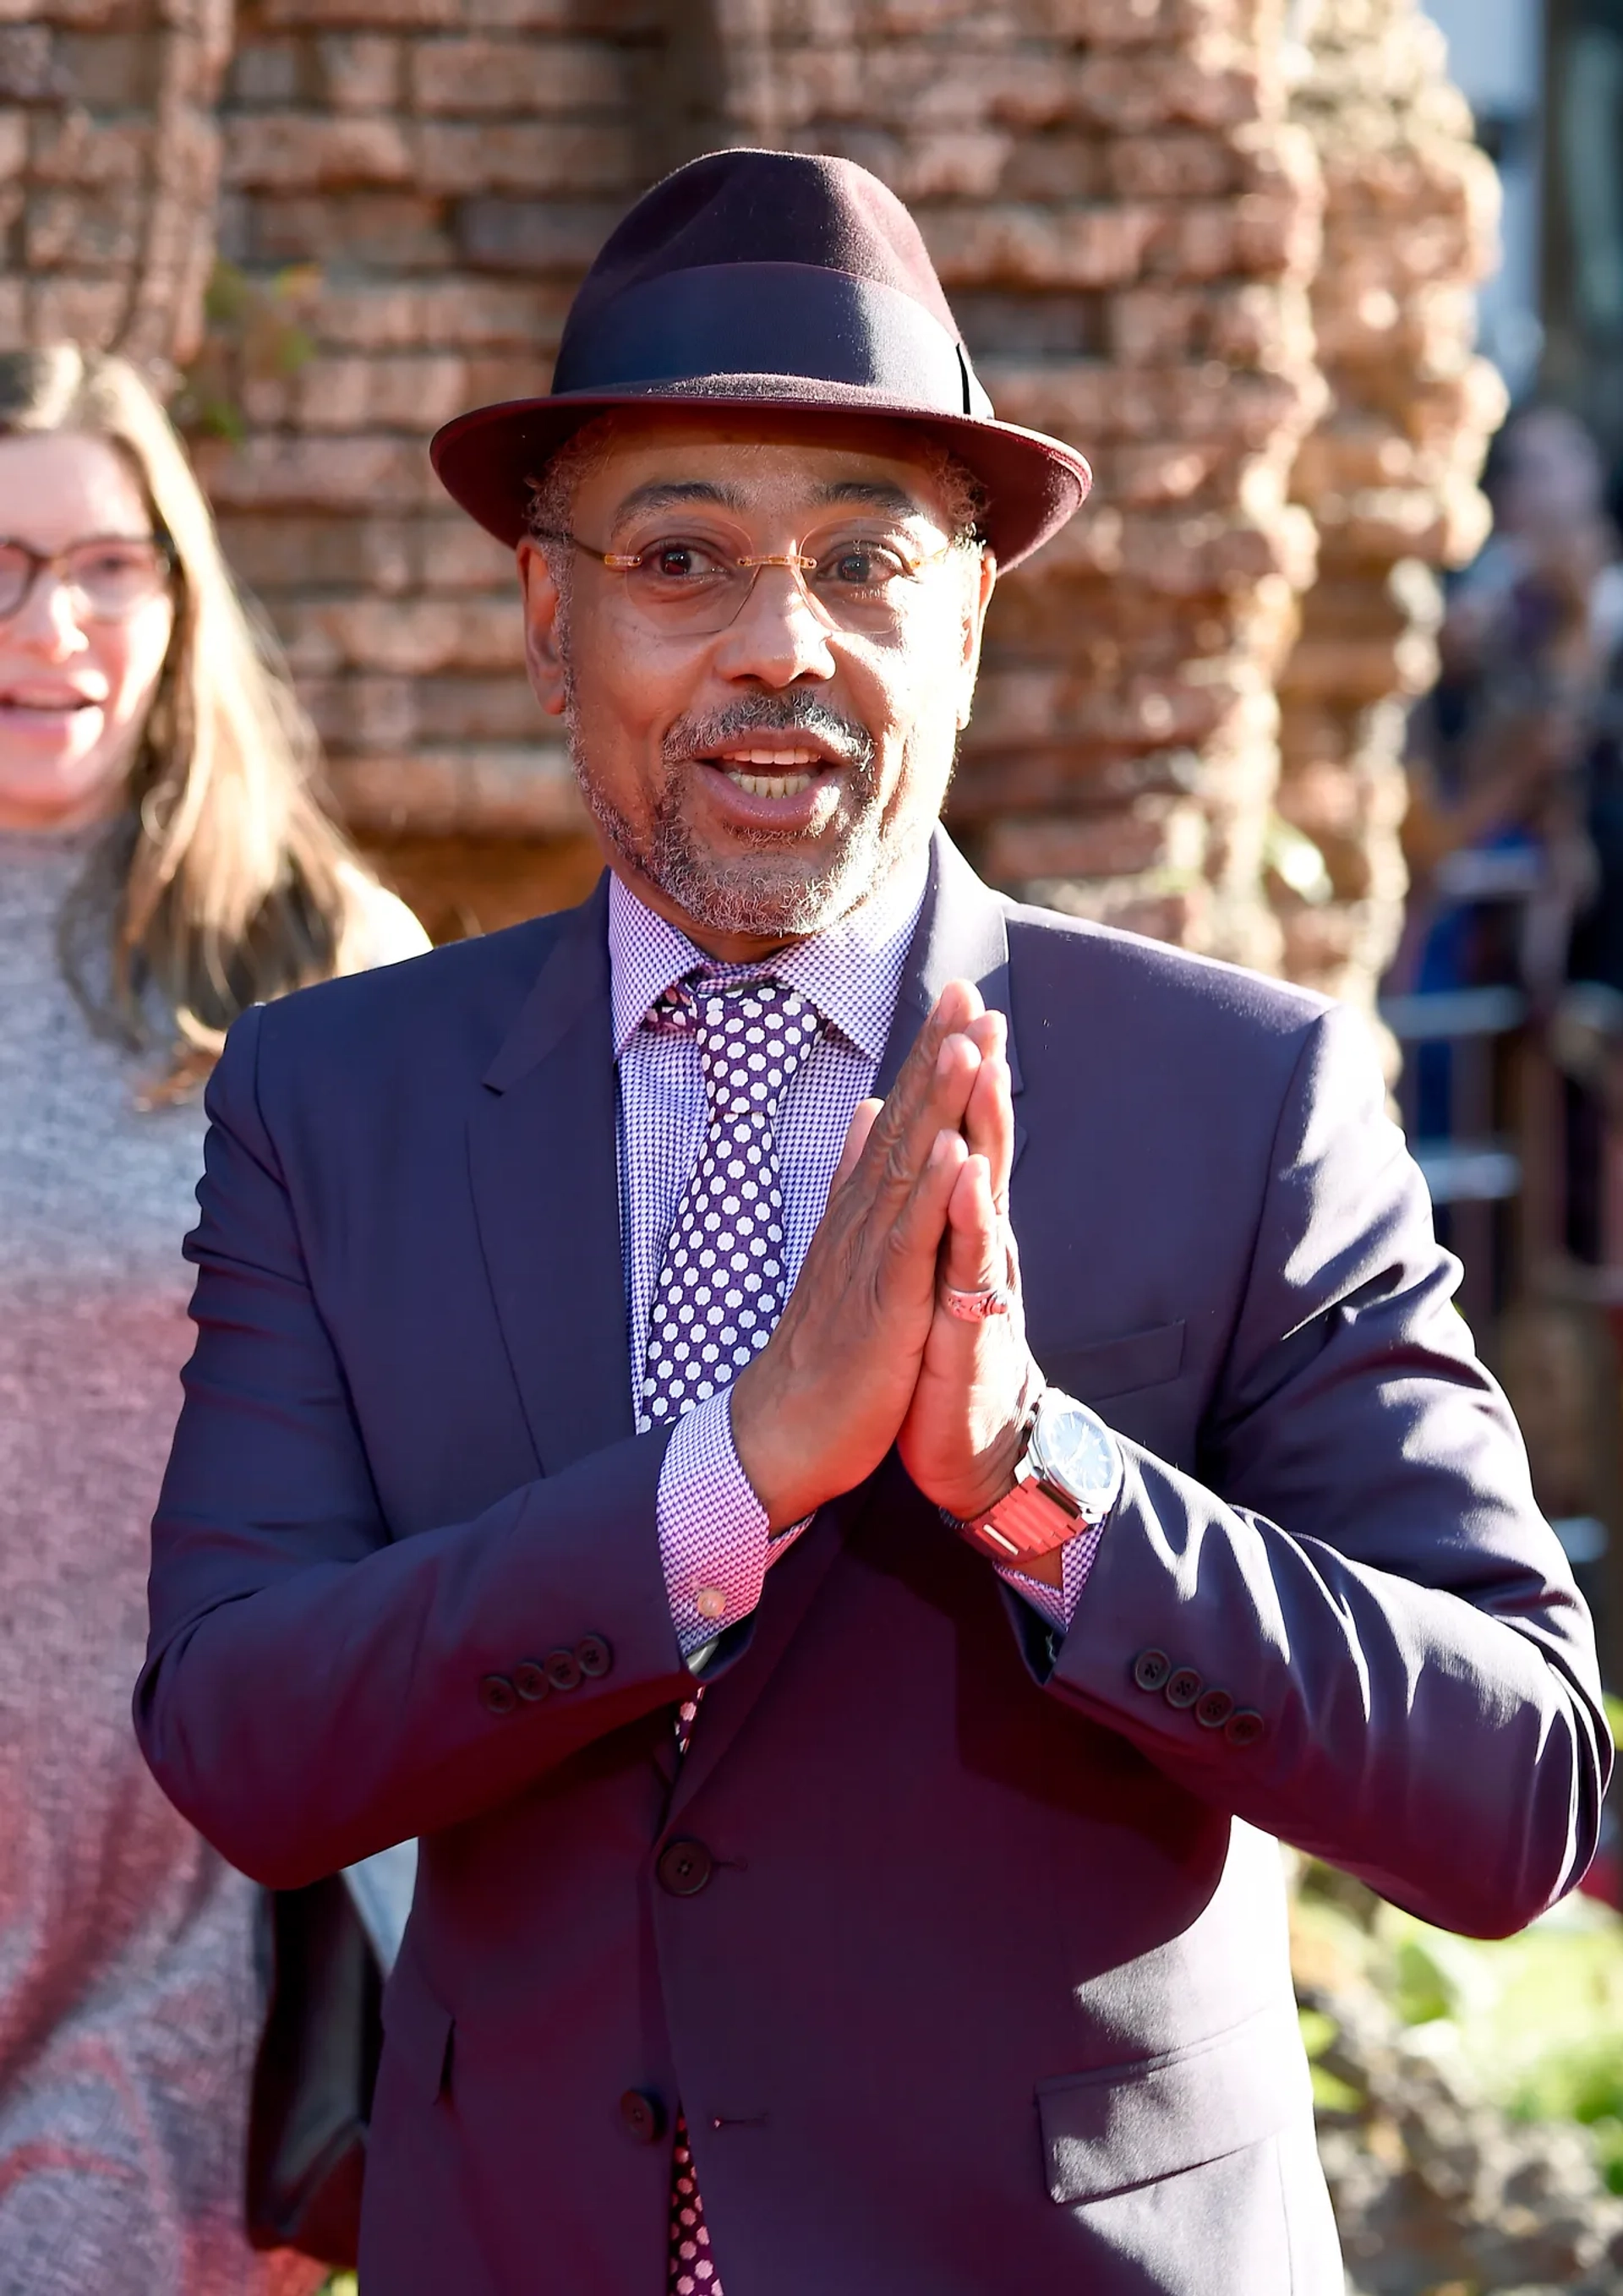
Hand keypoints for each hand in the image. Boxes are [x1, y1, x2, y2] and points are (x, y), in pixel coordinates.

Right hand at [728, 979, 1035, 1531]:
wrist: (780, 1432)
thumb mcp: (842, 1251)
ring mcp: (869, 1260)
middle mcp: (862, 1222)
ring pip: (908, 1168)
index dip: (928, 1056)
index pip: (899, 1119)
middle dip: (939, 1056)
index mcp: (861, 1211)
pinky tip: (951, 1150)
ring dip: (937, 1104)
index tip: (960, 998)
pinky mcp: (881, 1306)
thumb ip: (855, 1177)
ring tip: (967, 1043)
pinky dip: (931, 1194)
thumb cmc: (820, 1349)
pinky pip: (909, 1243)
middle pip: (904, 1124)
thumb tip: (865, 1110)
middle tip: (970, 992)